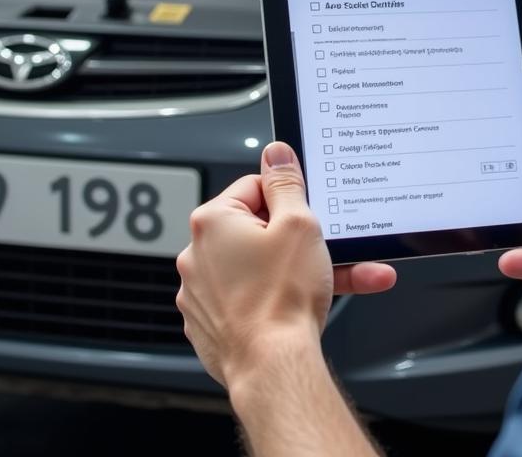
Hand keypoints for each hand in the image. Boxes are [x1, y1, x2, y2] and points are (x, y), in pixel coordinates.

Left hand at [175, 142, 396, 388]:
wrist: (273, 367)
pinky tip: (298, 306)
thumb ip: (286, 182)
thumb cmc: (282, 298)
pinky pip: (245, 298)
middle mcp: (197, 254)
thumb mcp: (298, 224)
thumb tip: (275, 154)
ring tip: (324, 281)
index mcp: (212, 221)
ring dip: (287, 271)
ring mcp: (199, 292)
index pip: (255, 188)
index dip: (288, 200)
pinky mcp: (209, 323)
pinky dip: (270, 299)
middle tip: (319, 250)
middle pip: (254, 229)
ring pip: (254, 267)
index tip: (306, 216)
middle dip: (292, 239)